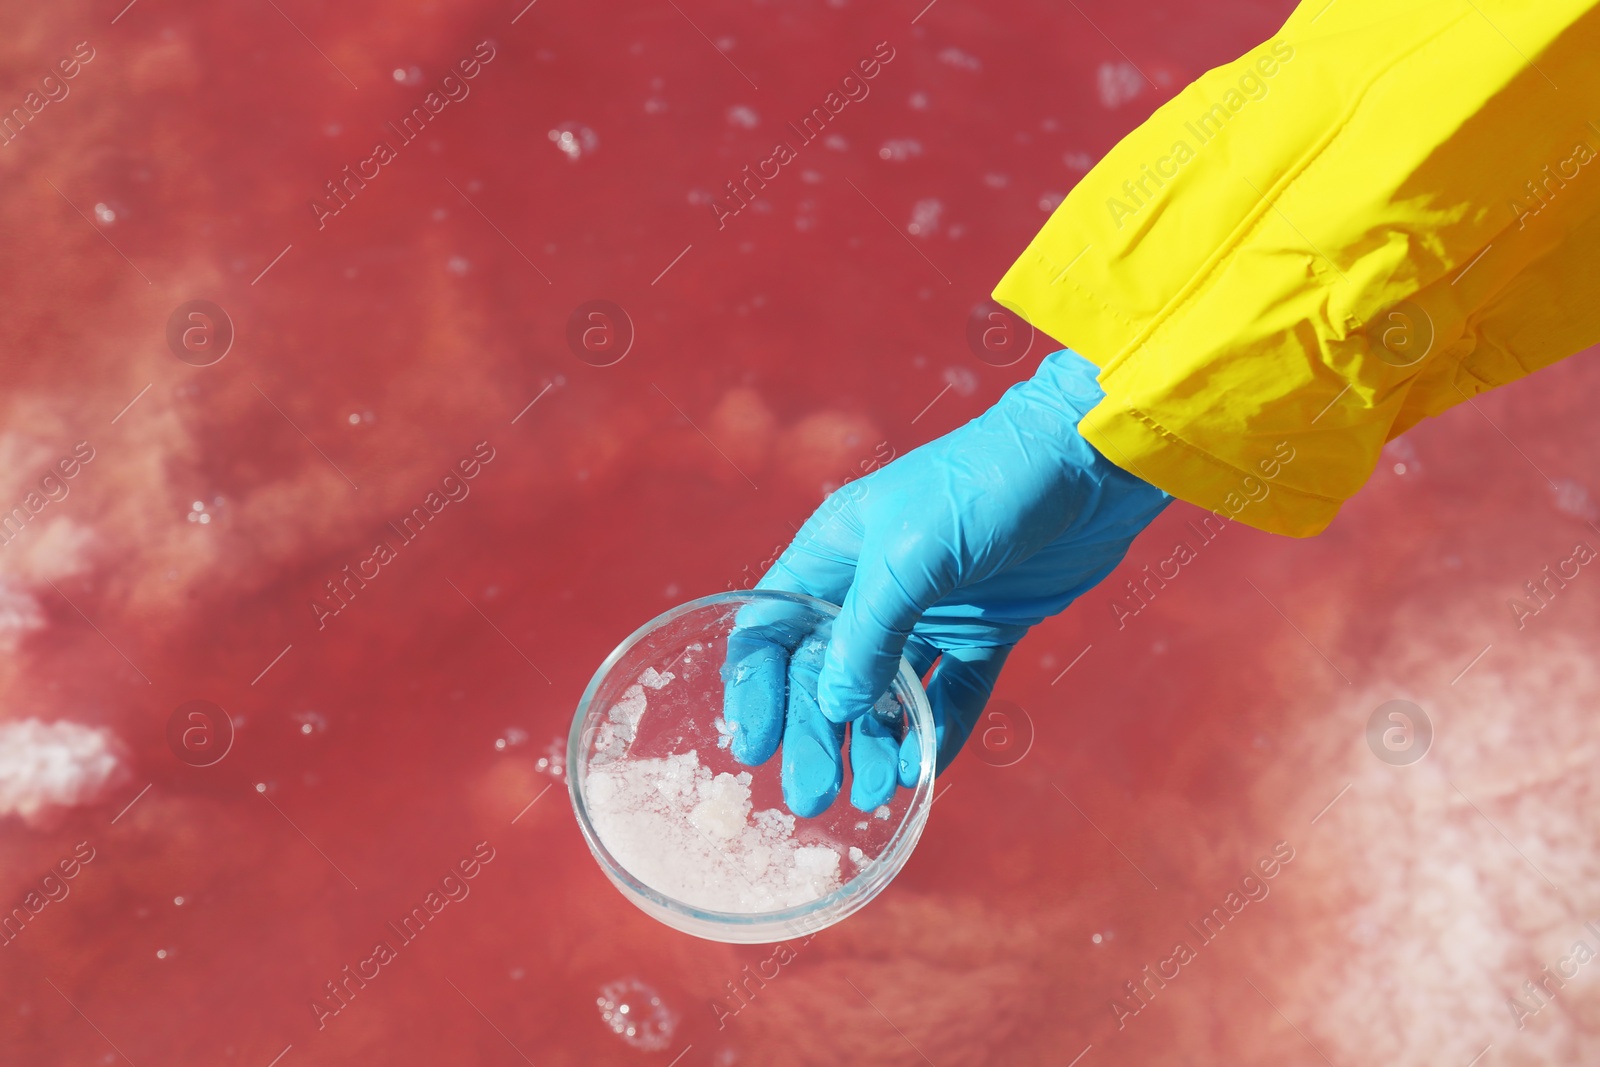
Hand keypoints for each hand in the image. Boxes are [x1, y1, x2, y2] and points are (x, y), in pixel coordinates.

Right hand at [719, 349, 1170, 816]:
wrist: (1088, 461)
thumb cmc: (985, 485)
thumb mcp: (910, 554)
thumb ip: (868, 633)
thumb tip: (833, 706)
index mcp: (834, 553)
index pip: (772, 629)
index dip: (755, 688)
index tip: (753, 748)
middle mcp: (873, 586)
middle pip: (825, 674)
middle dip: (816, 735)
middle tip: (811, 797)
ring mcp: (931, 611)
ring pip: (887, 694)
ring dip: (875, 744)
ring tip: (873, 794)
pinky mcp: (985, 630)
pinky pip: (953, 692)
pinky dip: (938, 731)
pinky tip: (925, 771)